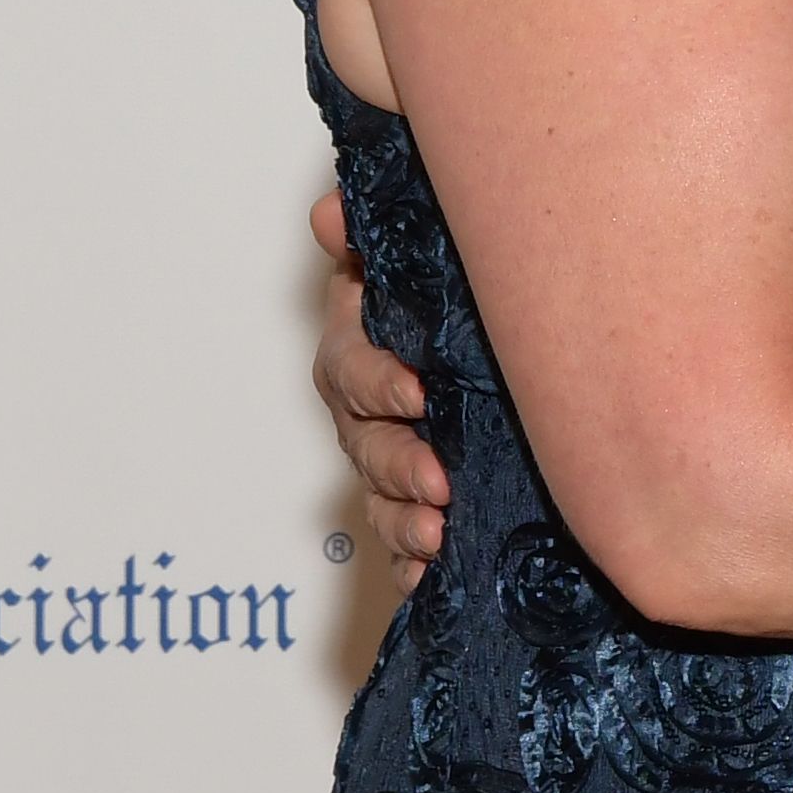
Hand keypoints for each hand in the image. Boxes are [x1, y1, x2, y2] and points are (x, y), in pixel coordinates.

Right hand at [311, 189, 451, 571]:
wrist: (462, 329)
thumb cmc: (424, 292)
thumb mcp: (396, 261)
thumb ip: (364, 238)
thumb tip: (329, 213)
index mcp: (356, 353)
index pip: (353, 370)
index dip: (378, 383)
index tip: (416, 393)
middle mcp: (364, 414)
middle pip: (367, 446)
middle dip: (399, 467)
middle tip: (438, 481)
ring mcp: (386, 462)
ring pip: (380, 500)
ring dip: (403, 522)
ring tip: (435, 534)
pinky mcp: (412, 501)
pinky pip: (401, 542)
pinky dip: (411, 565)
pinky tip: (426, 579)